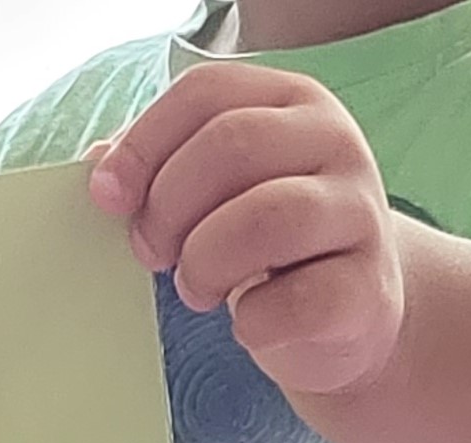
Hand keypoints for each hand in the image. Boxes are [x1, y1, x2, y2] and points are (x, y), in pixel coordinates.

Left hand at [89, 62, 404, 395]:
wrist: (346, 310)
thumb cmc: (259, 240)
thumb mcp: (212, 189)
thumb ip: (157, 168)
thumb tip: (100, 173)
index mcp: (289, 101)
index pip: (206, 92)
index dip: (142, 143)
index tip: (107, 198)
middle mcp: (334, 142)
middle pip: (232, 145)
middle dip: (167, 208)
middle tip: (152, 253)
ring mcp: (361, 211)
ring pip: (266, 217)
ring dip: (204, 263)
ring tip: (198, 287)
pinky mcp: (369, 287)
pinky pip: (295, 302)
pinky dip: (251, 321)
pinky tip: (248, 321)